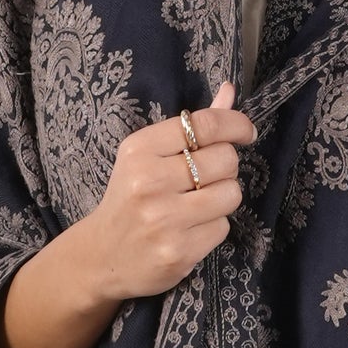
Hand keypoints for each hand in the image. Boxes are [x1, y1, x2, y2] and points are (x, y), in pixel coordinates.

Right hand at [81, 81, 256, 301]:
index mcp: (140, 149)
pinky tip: (190, 229)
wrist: (101, 256)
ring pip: (231, 194)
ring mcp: (164, 220)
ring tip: (198, 203)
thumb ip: (191, 126)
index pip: (205, 125)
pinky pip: (223, 227)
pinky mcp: (178, 252)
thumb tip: (229, 91)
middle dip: (225, 167)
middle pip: (225, 159)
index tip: (245, 132)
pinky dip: (213, 226)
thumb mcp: (148, 155)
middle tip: (206, 177)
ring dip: (223, 197)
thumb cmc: (130, 197)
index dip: (236, 124)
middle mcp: (150, 182)